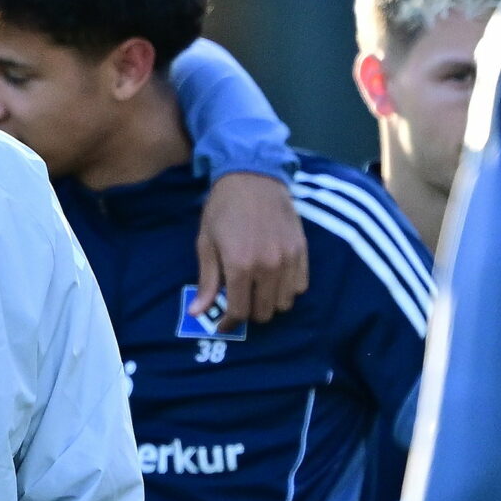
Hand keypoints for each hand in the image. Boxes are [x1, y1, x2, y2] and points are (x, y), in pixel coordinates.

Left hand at [194, 173, 307, 331]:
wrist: (253, 176)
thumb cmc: (223, 209)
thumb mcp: (206, 243)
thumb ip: (207, 281)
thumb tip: (198, 313)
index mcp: (240, 266)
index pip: (239, 311)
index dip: (229, 324)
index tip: (223, 324)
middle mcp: (268, 267)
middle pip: (264, 312)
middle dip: (249, 313)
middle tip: (240, 301)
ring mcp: (289, 259)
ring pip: (285, 303)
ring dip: (270, 303)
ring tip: (258, 290)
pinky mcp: (302, 251)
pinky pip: (300, 286)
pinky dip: (288, 290)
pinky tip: (275, 280)